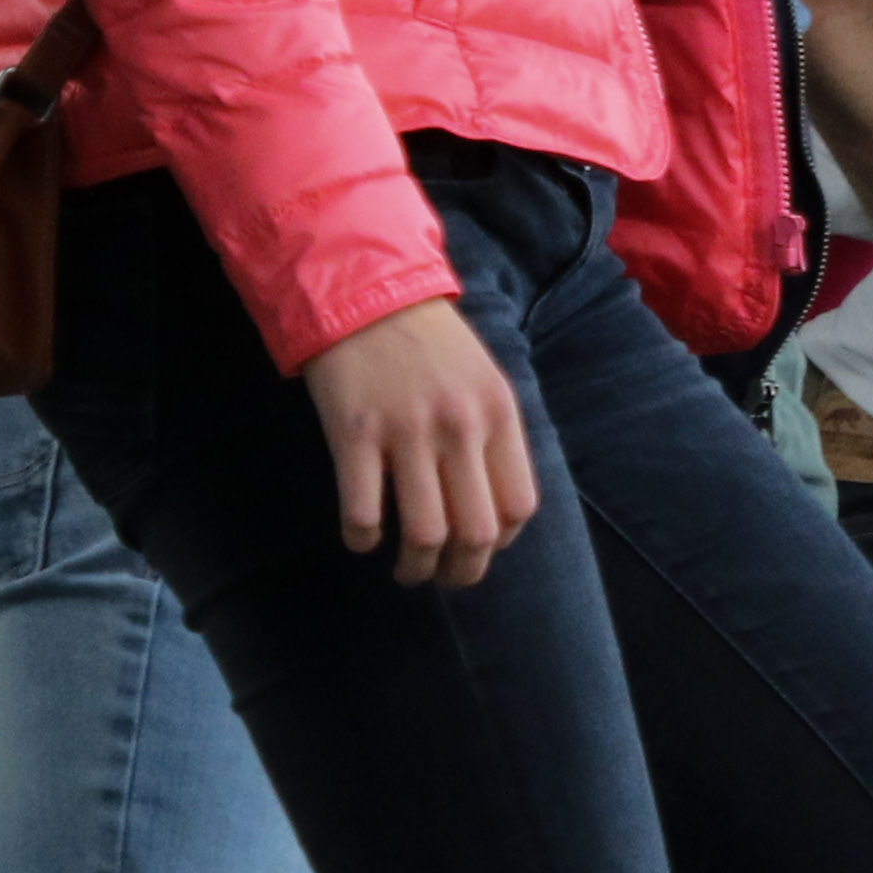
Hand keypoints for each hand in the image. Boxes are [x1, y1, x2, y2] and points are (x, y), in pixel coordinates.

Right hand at [302, 297, 538, 588]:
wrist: (368, 295)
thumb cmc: (431, 344)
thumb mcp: (485, 380)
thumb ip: (494, 436)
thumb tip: (500, 511)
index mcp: (499, 413)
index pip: (519, 505)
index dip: (500, 542)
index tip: (479, 549)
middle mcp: (460, 427)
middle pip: (476, 531)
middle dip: (461, 571)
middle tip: (442, 576)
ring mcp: (407, 432)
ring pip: (424, 534)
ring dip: (413, 567)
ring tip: (405, 569)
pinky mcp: (354, 436)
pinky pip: (362, 514)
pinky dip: (362, 539)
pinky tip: (362, 536)